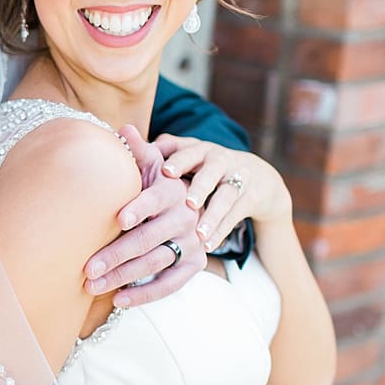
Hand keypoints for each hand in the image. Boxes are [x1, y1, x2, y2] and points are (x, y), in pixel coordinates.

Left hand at [83, 125, 204, 306]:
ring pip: (154, 263)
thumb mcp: (156, 166)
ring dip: (122, 278)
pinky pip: (170, 284)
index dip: (138, 208)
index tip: (117, 220)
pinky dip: (145, 294)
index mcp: (173, 191)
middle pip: (148, 238)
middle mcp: (186, 217)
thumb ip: (139, 151)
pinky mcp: (195, 264)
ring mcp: (193, 242)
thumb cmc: (163, 185)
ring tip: (91, 287)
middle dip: (115, 255)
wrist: (203, 205)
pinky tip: (119, 301)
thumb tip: (123, 127)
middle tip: (86, 269)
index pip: (154, 200)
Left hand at [155, 134, 290, 251]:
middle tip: (189, 203)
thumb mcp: (186, 153)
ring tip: (198, 233)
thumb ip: (160, 149)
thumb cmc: (203, 165)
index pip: (190, 153)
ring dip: (213, 216)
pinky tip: (207, 246)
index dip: (179, 161)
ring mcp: (236, 181)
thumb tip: (131, 137)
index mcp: (201, 151)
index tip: (166, 171)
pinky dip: (221, 232)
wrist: (254, 175)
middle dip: (200, 188)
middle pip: (211, 174)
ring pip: (226, 198)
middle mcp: (220, 163)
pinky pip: (234, 217)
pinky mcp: (248, 201)